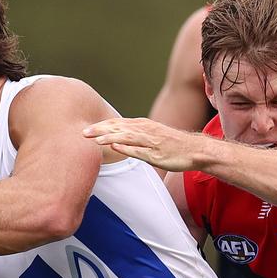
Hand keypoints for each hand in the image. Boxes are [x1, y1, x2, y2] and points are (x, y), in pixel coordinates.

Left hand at [82, 117, 205, 171]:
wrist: (193, 150)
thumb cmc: (171, 145)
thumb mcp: (150, 136)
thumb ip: (134, 136)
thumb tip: (115, 138)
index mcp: (142, 125)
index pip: (117, 123)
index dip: (101, 126)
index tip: (85, 130)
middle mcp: (145, 130)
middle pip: (119, 128)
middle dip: (101, 130)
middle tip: (83, 133)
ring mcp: (151, 142)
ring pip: (128, 137)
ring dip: (111, 137)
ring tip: (96, 140)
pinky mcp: (157, 154)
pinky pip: (140, 151)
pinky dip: (127, 148)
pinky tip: (116, 147)